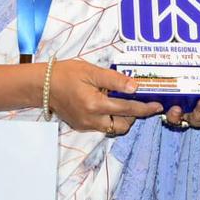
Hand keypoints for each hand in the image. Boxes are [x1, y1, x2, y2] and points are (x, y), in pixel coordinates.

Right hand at [48, 59, 163, 134]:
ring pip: (112, 128)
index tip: (157, 106)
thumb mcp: (91, 71)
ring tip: (120, 101)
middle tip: (137, 100)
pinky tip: (108, 103)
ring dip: (122, 118)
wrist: (42, 85)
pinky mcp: (81, 126)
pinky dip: (110, 117)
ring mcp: (85, 125)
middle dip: (133, 115)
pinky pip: (102, 126)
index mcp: (95, 105)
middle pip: (122, 125)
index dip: (145, 108)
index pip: (127, 109)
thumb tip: (135, 87)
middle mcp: (91, 120)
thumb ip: (115, 80)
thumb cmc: (66, 74)